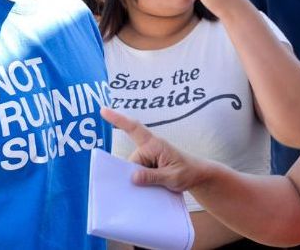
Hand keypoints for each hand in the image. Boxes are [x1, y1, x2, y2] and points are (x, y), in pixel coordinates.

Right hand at [100, 107, 214, 191]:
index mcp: (154, 144)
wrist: (196, 176)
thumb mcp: (172, 176)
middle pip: (130, 162)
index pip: (134, 128)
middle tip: (153, 185)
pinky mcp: (147, 165)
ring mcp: (147, 157)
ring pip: (132, 171)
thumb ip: (153, 177)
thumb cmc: (187, 172)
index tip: (103, 110)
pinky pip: (137, 175)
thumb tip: (132, 177)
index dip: (118, 119)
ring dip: (140, 181)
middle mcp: (148, 148)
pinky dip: (141, 183)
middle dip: (135, 176)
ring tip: (158, 185)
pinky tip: (151, 188)